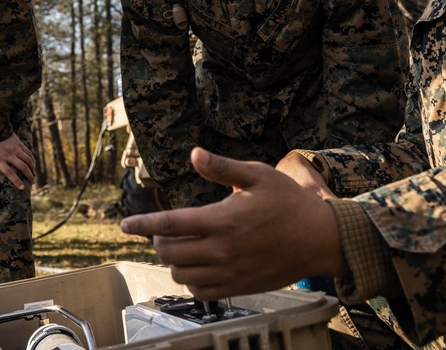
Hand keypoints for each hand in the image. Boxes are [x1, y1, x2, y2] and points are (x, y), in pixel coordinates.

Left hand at [0, 133, 34, 189]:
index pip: (10, 173)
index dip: (17, 181)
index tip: (22, 188)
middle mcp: (9, 155)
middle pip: (23, 167)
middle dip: (29, 176)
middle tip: (32, 183)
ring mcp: (15, 149)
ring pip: (28, 160)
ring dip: (32, 168)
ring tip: (33, 174)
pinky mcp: (18, 143)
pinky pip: (28, 152)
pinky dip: (32, 159)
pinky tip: (33, 164)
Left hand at [120, 147, 347, 299]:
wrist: (319, 238)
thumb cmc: (289, 202)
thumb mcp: (257, 175)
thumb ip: (221, 167)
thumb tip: (194, 154)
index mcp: (223, 220)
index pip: (170, 224)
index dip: (143, 224)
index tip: (125, 225)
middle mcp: (222, 250)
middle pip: (170, 251)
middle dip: (159, 240)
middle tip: (165, 230)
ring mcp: (230, 272)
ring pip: (182, 273)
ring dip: (174, 260)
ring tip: (182, 245)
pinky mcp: (239, 287)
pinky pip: (201, 291)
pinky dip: (191, 279)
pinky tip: (197, 264)